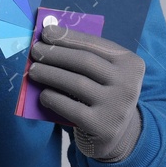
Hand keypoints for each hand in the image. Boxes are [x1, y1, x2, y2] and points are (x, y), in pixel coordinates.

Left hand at [28, 25, 144, 163]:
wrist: (117, 134)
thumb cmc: (104, 95)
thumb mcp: (105, 73)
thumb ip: (86, 54)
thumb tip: (51, 34)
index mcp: (131, 64)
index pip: (95, 44)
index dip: (68, 37)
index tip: (46, 32)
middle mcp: (129, 84)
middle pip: (85, 61)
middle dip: (56, 53)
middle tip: (36, 51)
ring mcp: (117, 107)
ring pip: (76, 83)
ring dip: (50, 74)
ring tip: (34, 70)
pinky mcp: (102, 127)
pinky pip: (70, 107)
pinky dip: (53, 98)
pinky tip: (43, 94)